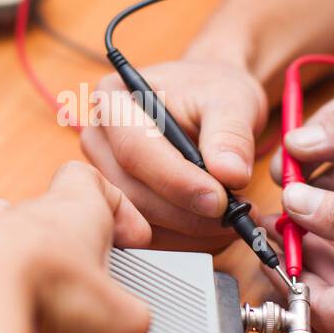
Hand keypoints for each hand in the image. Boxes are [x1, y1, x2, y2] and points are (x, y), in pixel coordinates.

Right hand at [80, 60, 266, 249]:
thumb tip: (230, 174)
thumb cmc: (211, 92)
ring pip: (139, 218)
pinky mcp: (120, 202)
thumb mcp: (230, 99)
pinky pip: (148, 232)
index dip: (175, 180)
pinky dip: (186, 240)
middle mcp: (99, 139)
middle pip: (131, 190)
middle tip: (234, 216)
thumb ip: (231, 134)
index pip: (134, 148)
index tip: (218, 199)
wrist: (207, 101)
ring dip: (189, 231)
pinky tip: (217, 230)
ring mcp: (105, 174)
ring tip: (234, 222)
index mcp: (114, 100)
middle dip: (185, 213)